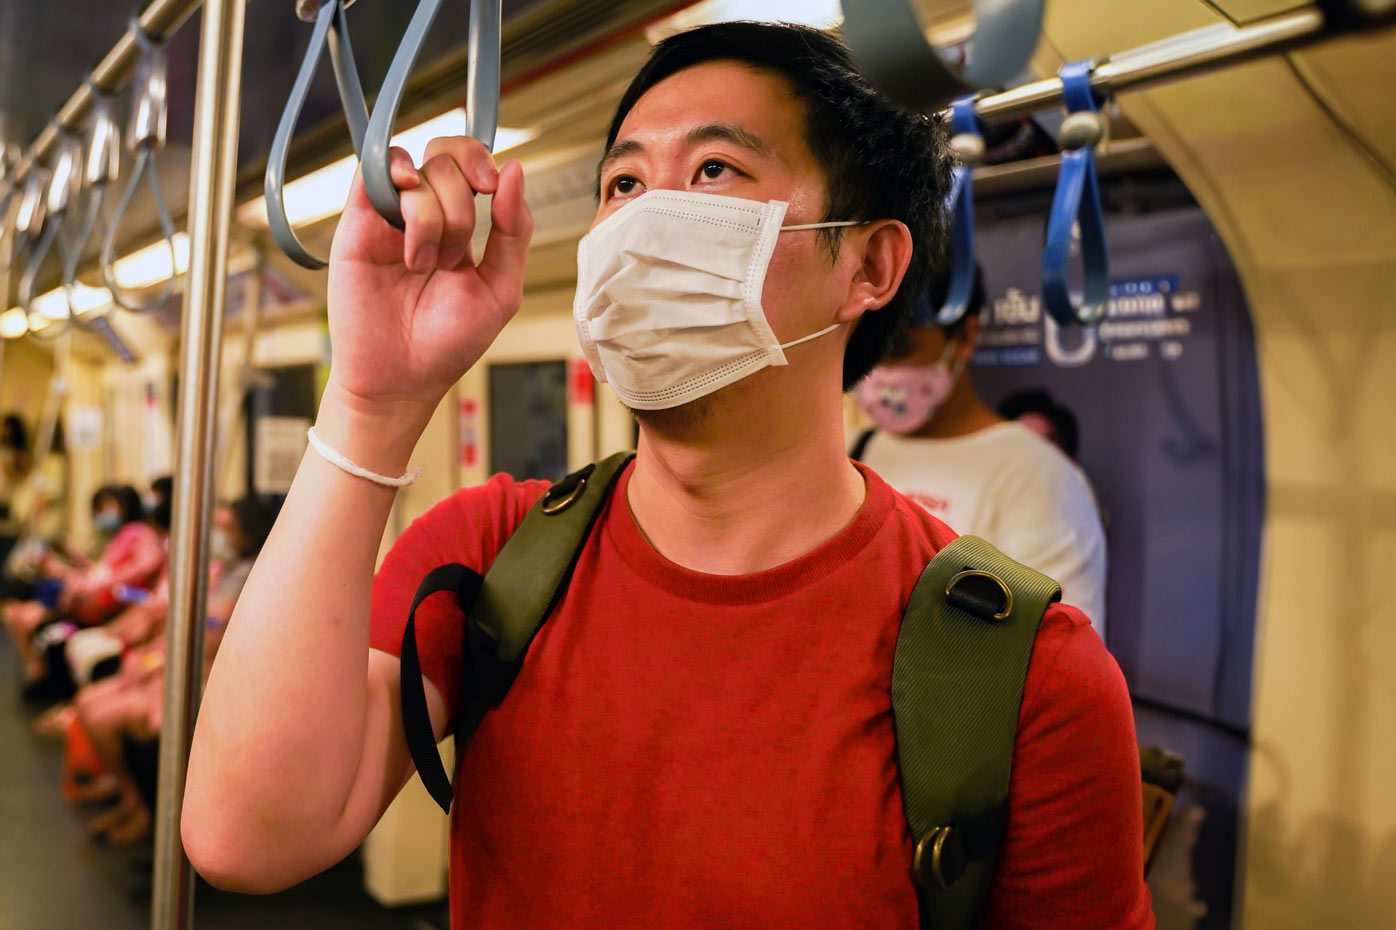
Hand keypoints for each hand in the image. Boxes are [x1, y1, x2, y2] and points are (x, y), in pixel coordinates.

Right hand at [325, 136, 532, 418]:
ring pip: (415, 169)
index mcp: (461, 225)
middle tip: (453, 252)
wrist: (400, 378)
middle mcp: (424, 214)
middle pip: (445, 160)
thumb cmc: (448, 343)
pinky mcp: (356, 224)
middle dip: (460, 200)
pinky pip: (372, 173)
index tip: (491, 186)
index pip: (471, 164)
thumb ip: (513, 231)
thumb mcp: (500, 290)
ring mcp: (390, 218)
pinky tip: (403, 198)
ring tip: (422, 263)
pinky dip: (393, 175)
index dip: (481, 161)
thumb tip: (514, 170)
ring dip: (430, 214)